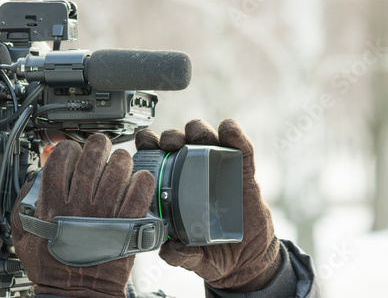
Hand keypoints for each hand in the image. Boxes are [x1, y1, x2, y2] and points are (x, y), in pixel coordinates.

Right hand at [11, 134, 154, 296]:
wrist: (77, 292)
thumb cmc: (52, 267)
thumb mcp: (22, 235)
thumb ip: (23, 203)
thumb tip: (34, 180)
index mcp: (53, 203)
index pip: (63, 157)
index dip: (69, 149)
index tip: (72, 153)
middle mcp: (80, 203)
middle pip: (94, 154)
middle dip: (97, 145)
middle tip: (99, 149)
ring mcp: (106, 211)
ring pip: (120, 165)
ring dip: (120, 159)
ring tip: (119, 165)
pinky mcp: (128, 221)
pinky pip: (141, 188)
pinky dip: (141, 179)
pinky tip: (136, 181)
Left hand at [135, 119, 281, 291]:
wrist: (248, 262)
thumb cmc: (213, 255)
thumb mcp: (194, 258)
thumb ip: (181, 255)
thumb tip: (168, 250)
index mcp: (174, 188)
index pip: (156, 158)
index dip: (148, 144)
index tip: (144, 141)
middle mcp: (194, 174)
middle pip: (179, 142)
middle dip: (171, 136)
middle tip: (169, 143)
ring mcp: (219, 170)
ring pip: (206, 139)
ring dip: (198, 131)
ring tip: (197, 137)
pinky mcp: (244, 173)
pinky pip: (241, 149)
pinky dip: (235, 135)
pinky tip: (228, 131)